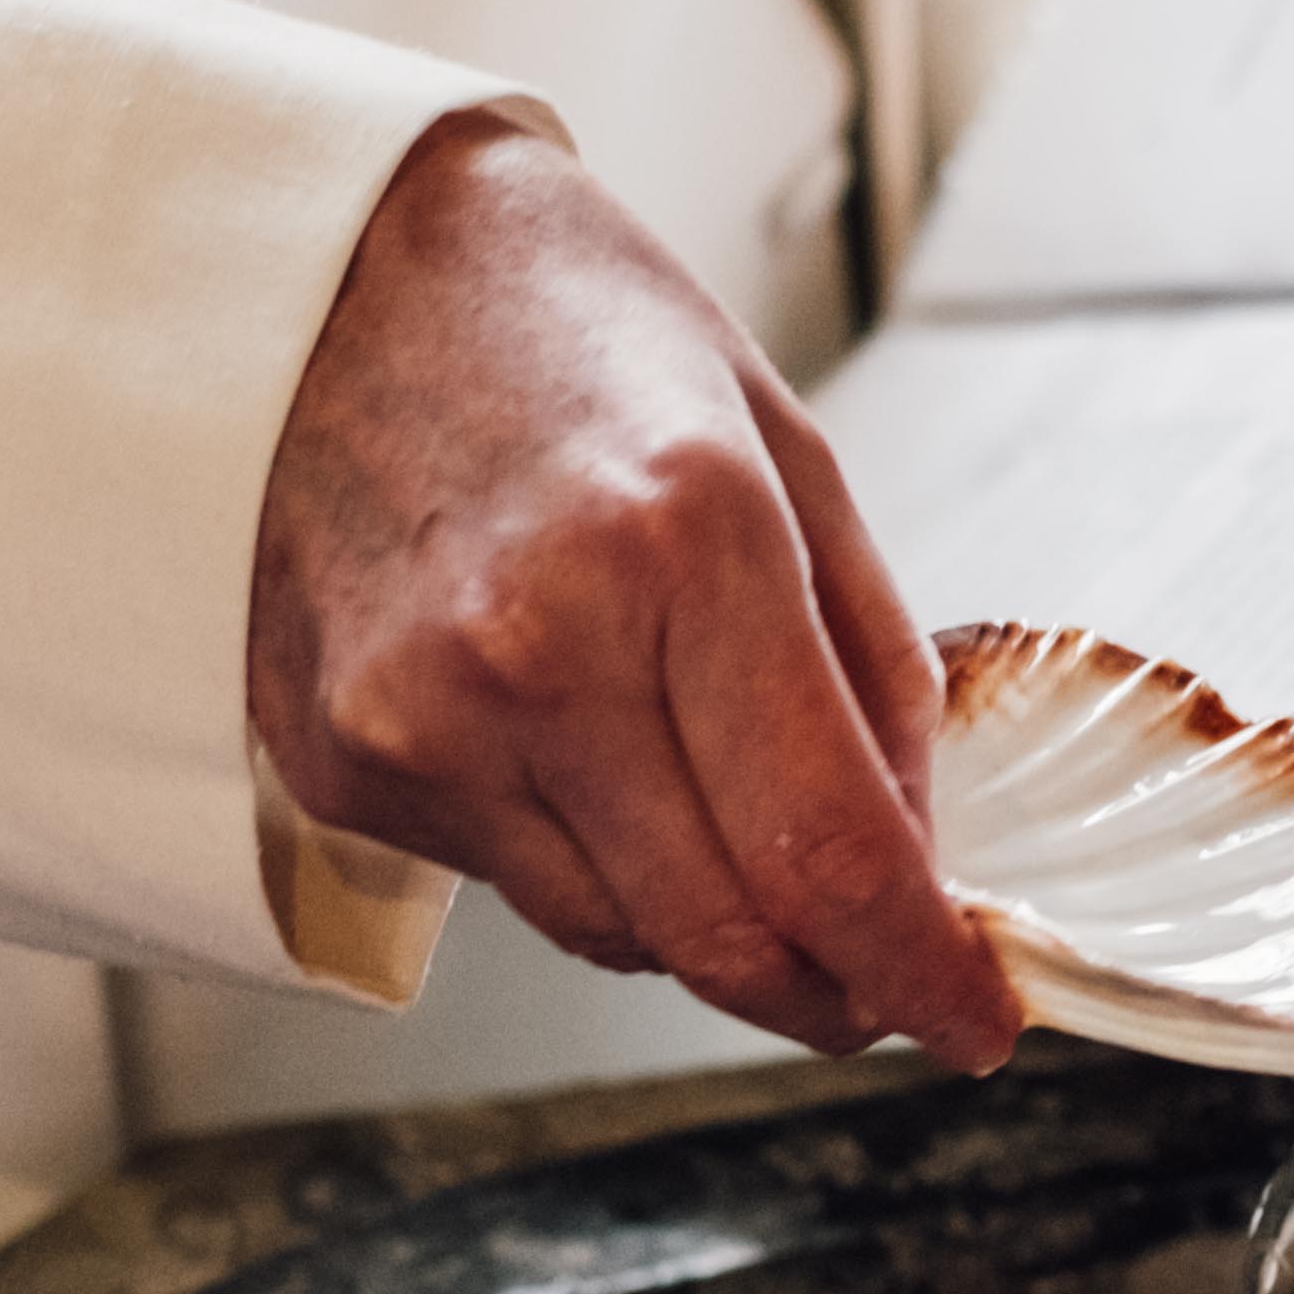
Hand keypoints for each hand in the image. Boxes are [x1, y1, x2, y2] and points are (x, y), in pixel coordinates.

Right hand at [253, 116, 1020, 1065]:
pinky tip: (575, 740)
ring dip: (710, 925)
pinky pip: (516, 887)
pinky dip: (588, 859)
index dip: (918, 970)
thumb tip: (920, 858)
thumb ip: (870, 667)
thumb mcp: (783, 449)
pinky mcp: (346, 762)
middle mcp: (539, 646)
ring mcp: (423, 718)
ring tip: (719, 809)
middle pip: (726, 935)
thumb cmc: (567, 334)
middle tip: (886, 986)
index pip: (826, 848)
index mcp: (684, 543)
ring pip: (621, 938)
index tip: (973, 1018)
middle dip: (833, 992)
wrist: (320, 275)